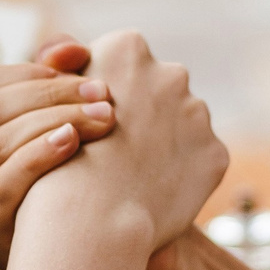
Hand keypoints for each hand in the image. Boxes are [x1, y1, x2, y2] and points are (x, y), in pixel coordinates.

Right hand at [0, 38, 111, 266]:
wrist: (117, 261)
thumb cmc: (101, 188)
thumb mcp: (88, 133)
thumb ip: (72, 87)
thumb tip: (70, 48)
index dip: (28, 71)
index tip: (82, 66)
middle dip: (47, 94)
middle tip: (103, 93)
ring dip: (51, 122)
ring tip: (103, 117)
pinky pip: (2, 188)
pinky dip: (37, 158)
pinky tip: (74, 146)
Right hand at [30, 31, 226, 249]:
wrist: (90, 220)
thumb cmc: (58, 159)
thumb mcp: (54, 97)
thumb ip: (71, 68)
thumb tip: (83, 54)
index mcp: (127, 48)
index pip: (123, 60)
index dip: (105, 93)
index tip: (92, 119)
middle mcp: (169, 72)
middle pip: (158, 87)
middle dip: (145, 110)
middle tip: (115, 150)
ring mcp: (198, 114)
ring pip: (183, 123)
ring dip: (165, 141)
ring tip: (134, 174)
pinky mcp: (215, 153)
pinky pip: (199, 159)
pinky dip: (183, 173)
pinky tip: (155, 191)